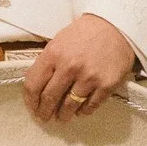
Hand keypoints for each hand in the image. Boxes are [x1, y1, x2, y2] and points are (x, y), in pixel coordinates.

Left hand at [22, 15, 137, 124]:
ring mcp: (89, 77)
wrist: (115, 27)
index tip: (32, 108)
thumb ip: (48, 63)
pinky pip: (90, 106)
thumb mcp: (59, 42)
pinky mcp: (106, 85)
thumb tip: (38, 88)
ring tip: (62, 118)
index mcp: (53, 54)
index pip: (33, 85)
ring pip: (69, 106)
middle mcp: (69, 66)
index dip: (30, 101)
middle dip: (44, 112)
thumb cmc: (84, 34)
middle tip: (44, 118)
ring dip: (63, 115)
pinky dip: (83, 111)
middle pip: (49, 98)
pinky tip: (80, 111)